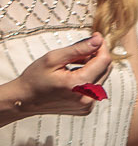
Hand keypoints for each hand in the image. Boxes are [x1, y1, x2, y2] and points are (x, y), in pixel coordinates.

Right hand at [0, 35, 114, 118]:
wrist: (23, 100)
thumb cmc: (34, 78)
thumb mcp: (53, 58)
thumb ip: (79, 48)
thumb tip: (99, 40)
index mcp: (79, 85)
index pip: (104, 60)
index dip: (102, 46)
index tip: (95, 36)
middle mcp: (86, 98)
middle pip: (105, 69)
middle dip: (96, 56)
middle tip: (79, 51)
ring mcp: (87, 105)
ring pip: (102, 77)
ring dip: (93, 67)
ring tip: (72, 64)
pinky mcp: (86, 109)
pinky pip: (95, 88)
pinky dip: (89, 78)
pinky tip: (73, 76)